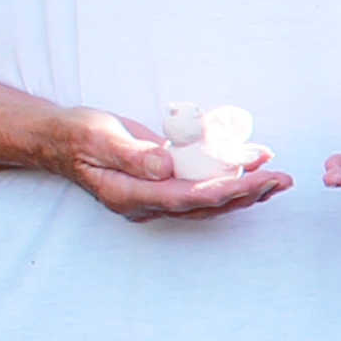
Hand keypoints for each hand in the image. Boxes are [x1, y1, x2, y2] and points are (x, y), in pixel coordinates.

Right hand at [58, 110, 286, 221]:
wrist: (58, 138)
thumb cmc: (76, 135)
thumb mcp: (98, 137)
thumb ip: (133, 155)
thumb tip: (167, 167)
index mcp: (131, 195)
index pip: (188, 197)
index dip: (225, 190)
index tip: (256, 179)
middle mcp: (148, 202)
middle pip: (206, 205)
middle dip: (247, 193)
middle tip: (282, 180)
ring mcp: (156, 196)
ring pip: (209, 199)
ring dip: (245, 189)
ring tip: (279, 178)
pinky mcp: (163, 183)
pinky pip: (202, 184)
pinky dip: (229, 176)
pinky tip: (253, 163)